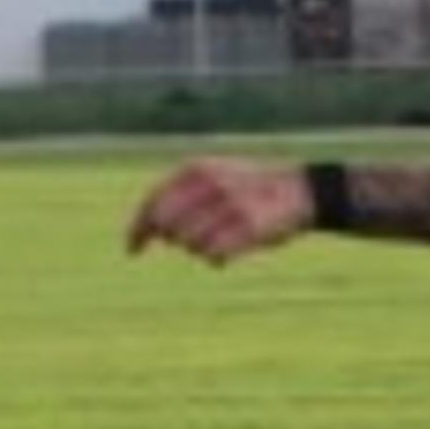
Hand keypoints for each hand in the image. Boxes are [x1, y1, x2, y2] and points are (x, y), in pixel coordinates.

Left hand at [127, 158, 316, 265]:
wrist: (297, 190)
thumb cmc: (246, 188)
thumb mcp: (212, 176)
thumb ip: (180, 196)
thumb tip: (152, 230)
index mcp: (197, 169)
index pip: (153, 203)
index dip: (138, 229)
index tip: (132, 250)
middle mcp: (210, 185)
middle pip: (169, 229)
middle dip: (175, 239)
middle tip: (191, 239)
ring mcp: (229, 206)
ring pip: (190, 245)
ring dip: (200, 249)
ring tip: (219, 239)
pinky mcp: (247, 228)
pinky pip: (213, 255)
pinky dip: (216, 258)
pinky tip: (226, 253)